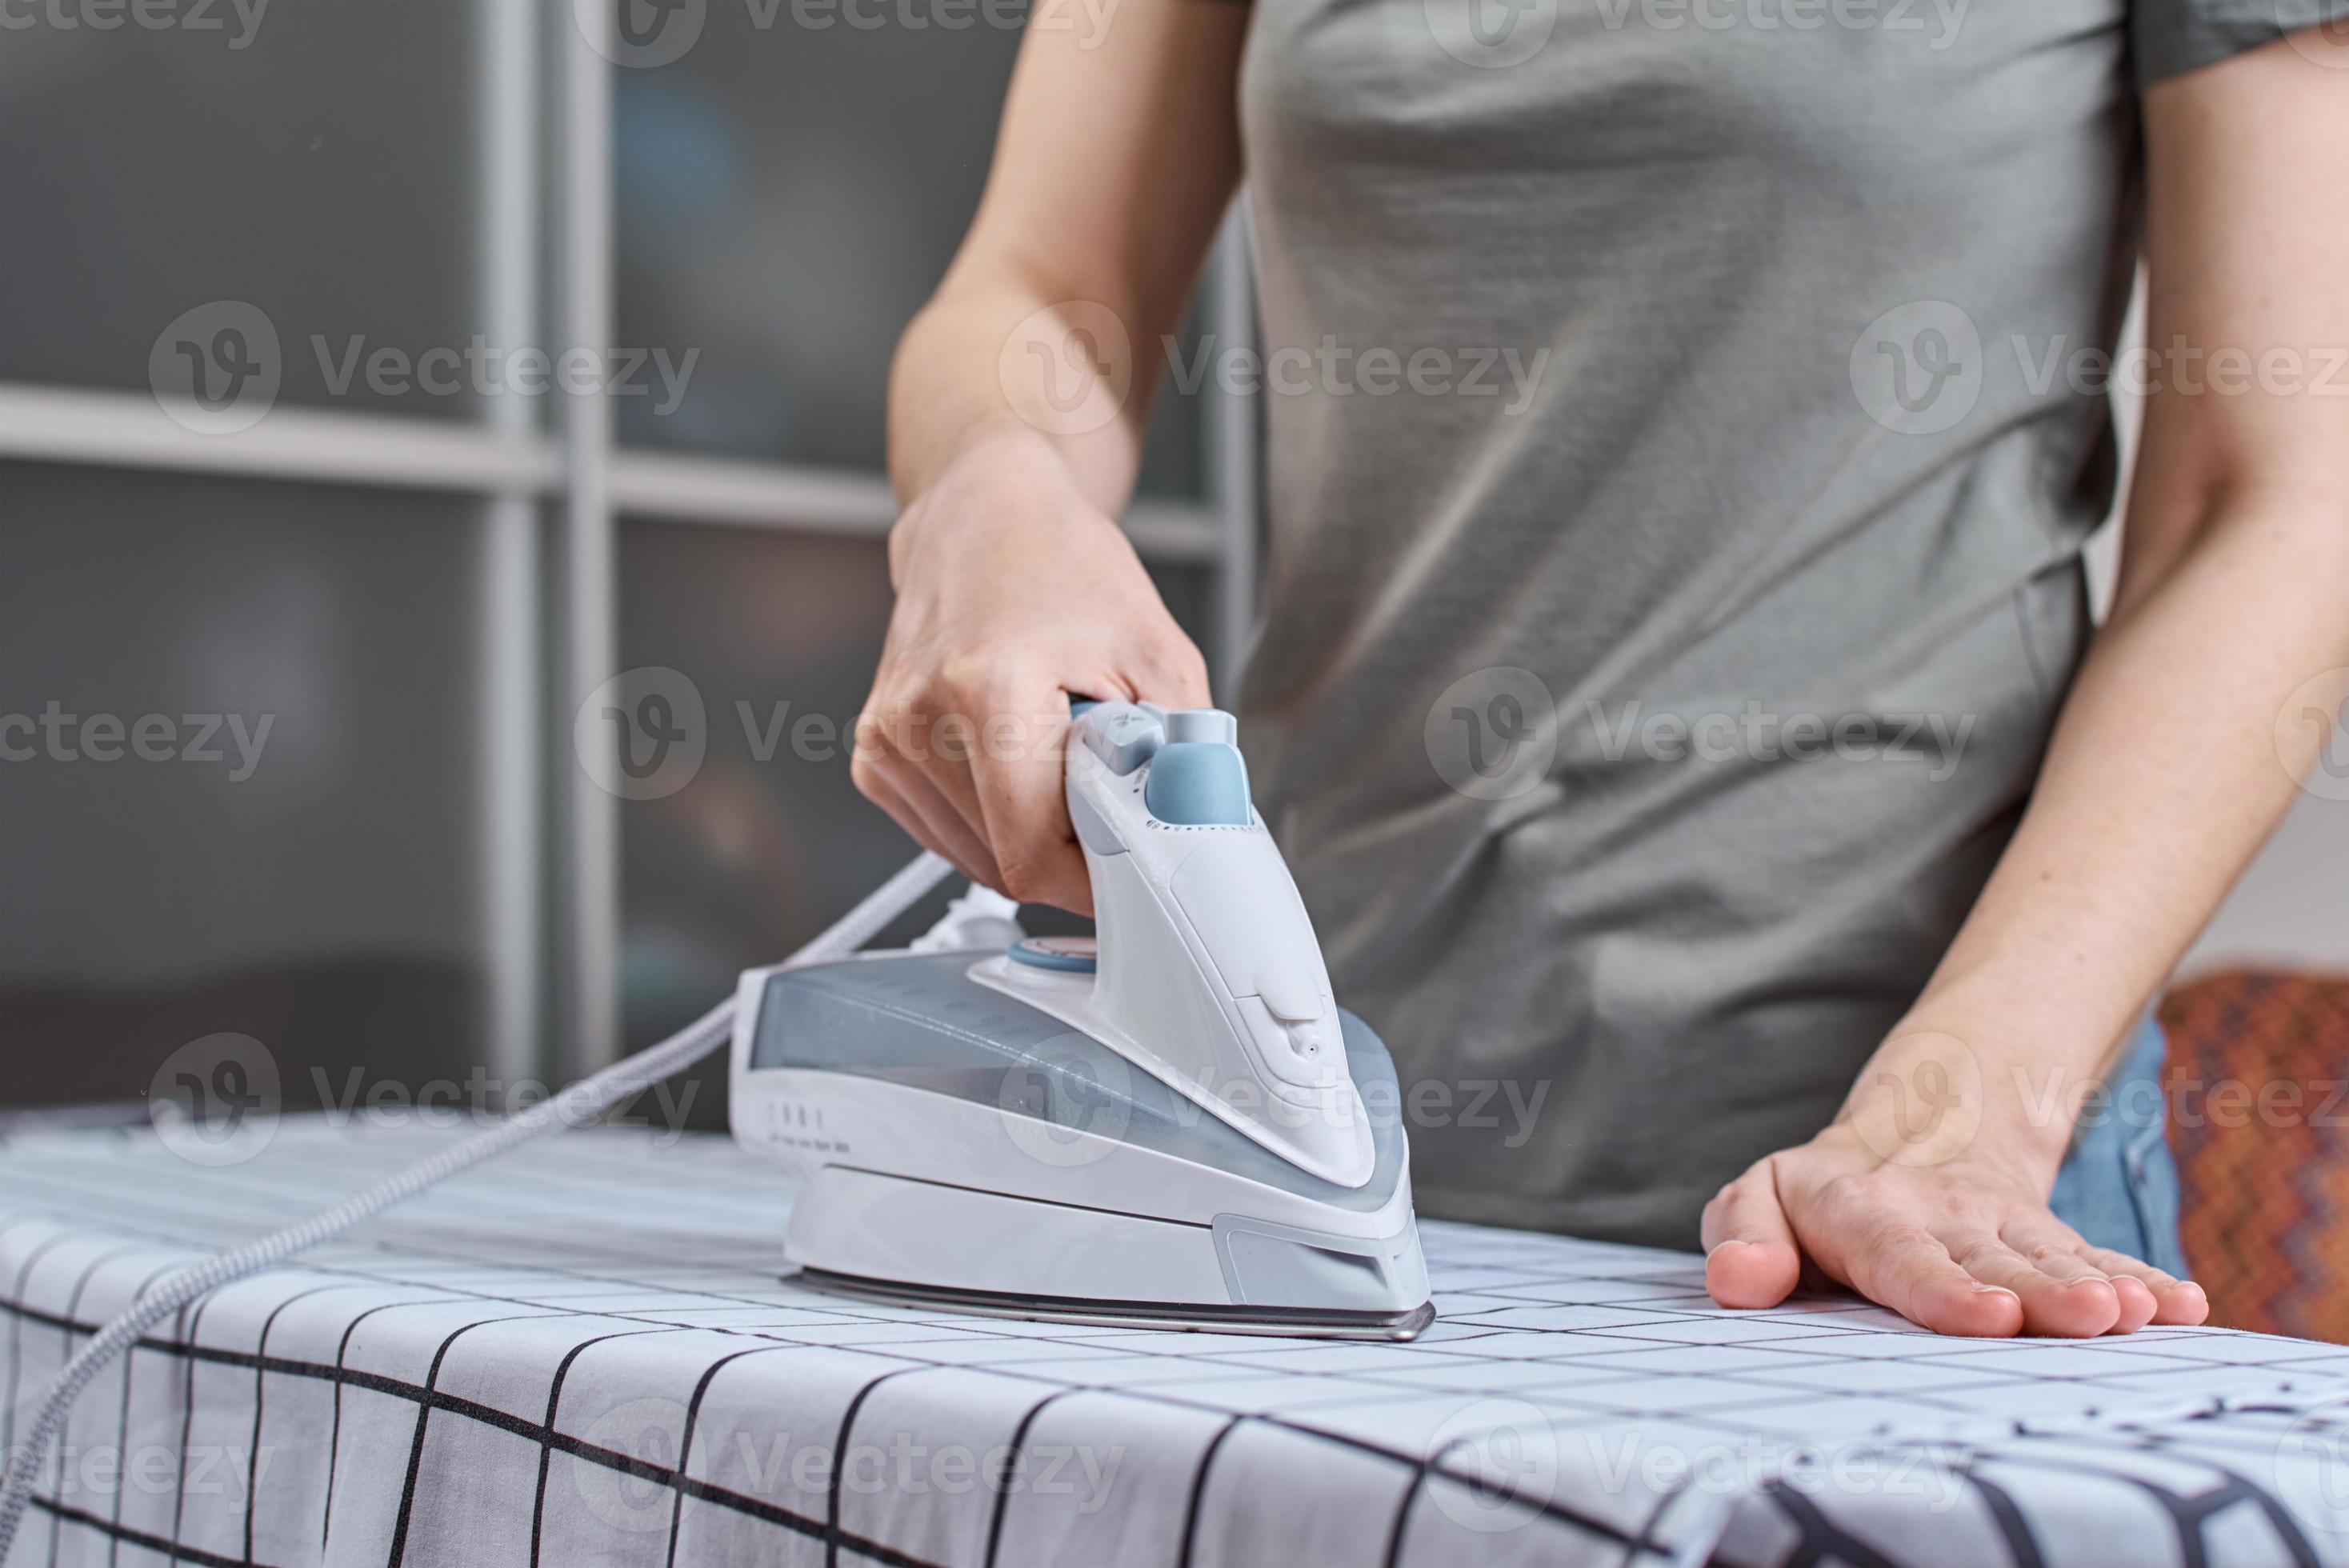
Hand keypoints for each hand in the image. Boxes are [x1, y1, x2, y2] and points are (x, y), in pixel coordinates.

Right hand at [853, 430, 1209, 912]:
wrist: (985, 517)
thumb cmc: (1066, 568)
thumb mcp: (1158, 650)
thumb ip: (1179, 752)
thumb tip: (1187, 832)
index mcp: (988, 690)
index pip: (1030, 855)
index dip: (1090, 880)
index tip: (1127, 867)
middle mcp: (920, 718)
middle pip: (1003, 862)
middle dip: (1067, 850)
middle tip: (1102, 789)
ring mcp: (886, 738)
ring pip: (973, 857)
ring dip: (1027, 835)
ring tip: (1053, 756)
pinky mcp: (874, 753)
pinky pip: (944, 833)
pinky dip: (990, 820)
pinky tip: (1012, 760)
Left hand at [1702, 1103, 2209, 1336]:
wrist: (1912, 1133)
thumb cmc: (1815, 1199)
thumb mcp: (1760, 1195)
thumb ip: (1742, 1233)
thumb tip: (1738, 1280)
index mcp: (1862, 1211)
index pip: (1903, 1255)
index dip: (1945, 1290)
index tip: (1991, 1316)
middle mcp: (1944, 1217)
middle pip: (1997, 1261)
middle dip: (2046, 1292)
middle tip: (2095, 1318)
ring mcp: (2005, 1227)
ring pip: (2055, 1259)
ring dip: (2101, 1288)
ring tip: (2139, 1315)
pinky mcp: (2048, 1240)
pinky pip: (2101, 1257)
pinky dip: (2145, 1283)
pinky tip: (2184, 1308)